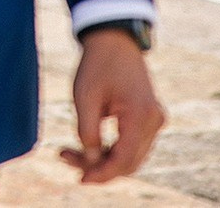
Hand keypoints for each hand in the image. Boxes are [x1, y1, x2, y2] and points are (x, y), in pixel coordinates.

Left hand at [59, 28, 164, 183]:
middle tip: (65, 157)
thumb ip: (87, 132)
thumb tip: (90, 162)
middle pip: (128, 161)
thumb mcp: (84, 97)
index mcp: (141, 116)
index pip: (124, 159)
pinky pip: (132, 144)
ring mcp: (155, 120)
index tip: (80, 179)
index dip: (102, 173)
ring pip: (130, 155)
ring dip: (103, 159)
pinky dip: (111, 149)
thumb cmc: (97, 64)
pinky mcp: (149, 118)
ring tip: (69, 152)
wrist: (113, 40)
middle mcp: (154, 121)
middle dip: (98, 167)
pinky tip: (87, 146)